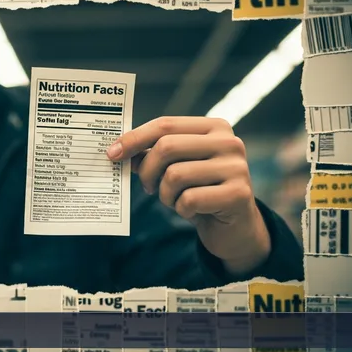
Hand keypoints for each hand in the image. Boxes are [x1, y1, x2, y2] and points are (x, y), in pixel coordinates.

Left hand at [106, 117, 269, 275]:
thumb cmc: (200, 191)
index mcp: (214, 127)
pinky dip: (181, 209)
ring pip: (175, 175)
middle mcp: (229, 142)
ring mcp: (237, 167)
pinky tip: (192, 210)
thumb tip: (118, 150)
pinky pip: (189, 199)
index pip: (165, 125)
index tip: (112, 154)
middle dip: (147, 170)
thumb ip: (151, 155)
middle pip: (167, 147)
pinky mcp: (238, 194)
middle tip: (146, 186)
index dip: (134, 138)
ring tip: (174, 199)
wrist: (234, 227)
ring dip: (165, 194)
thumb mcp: (176, 168)